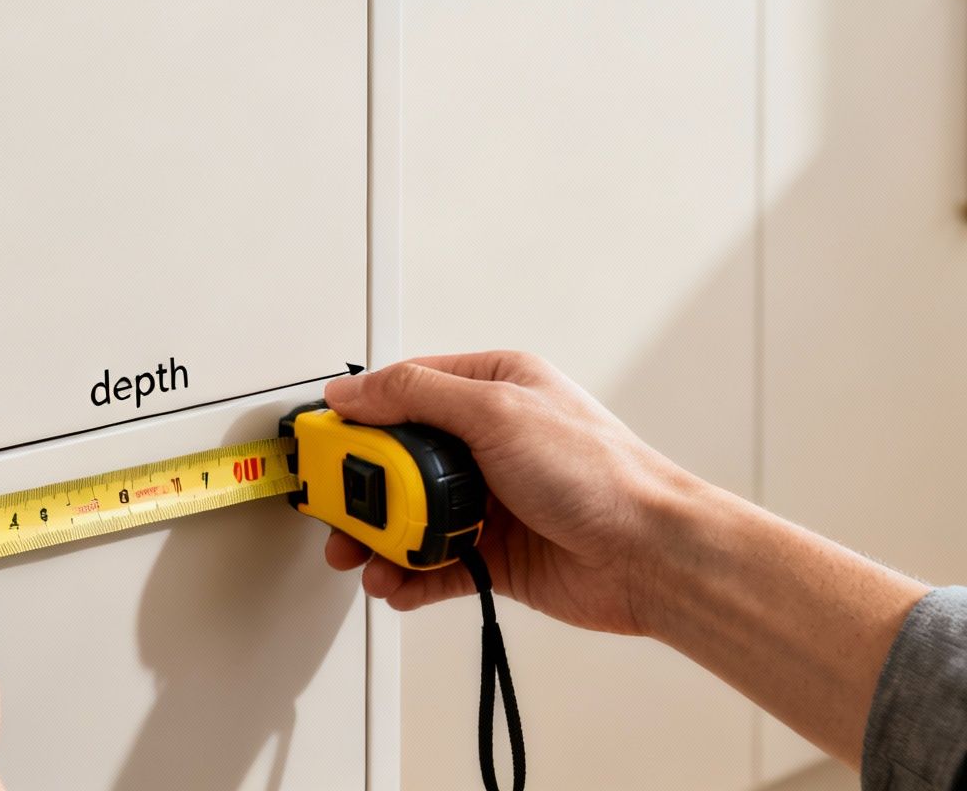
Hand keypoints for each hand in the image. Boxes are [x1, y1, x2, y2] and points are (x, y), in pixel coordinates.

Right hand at [318, 351, 689, 636]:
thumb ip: (417, 396)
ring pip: (409, 517)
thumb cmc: (601, 475)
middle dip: (360, 491)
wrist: (653, 555)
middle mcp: (488, 441)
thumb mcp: (498, 411)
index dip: (356, 420)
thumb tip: (354, 390)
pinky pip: (432, 564)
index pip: (402, 393)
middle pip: (396, 462)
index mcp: (491, 389)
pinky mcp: (495, 554)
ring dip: (378, 541)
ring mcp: (490, 500)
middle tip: (336, 512)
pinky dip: (406, 577)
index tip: (320, 445)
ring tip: (361, 558)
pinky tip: (395, 583)